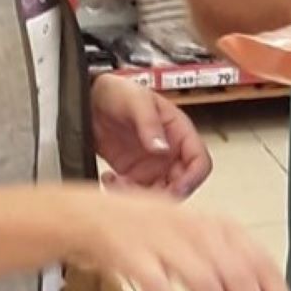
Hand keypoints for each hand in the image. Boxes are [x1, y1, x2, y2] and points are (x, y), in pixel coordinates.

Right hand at [56, 187, 290, 290]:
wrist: (84, 216)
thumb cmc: (142, 233)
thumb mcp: (193, 243)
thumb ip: (225, 275)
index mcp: (215, 228)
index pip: (261, 264)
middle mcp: (193, 230)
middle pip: (238, 275)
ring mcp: (161, 239)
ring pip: (204, 279)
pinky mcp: (128, 252)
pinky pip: (154, 279)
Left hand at [91, 75, 211, 196]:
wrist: (89, 100)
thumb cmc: (118, 92)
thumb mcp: (136, 101)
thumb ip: (149, 123)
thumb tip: (162, 147)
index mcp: (179, 132)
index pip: (200, 161)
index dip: (193, 178)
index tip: (177, 188)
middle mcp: (170, 152)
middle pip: (182, 185)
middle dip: (164, 194)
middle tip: (141, 191)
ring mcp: (153, 166)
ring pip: (160, 194)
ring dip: (142, 198)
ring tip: (119, 184)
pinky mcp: (133, 175)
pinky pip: (137, 195)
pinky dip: (124, 194)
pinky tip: (110, 179)